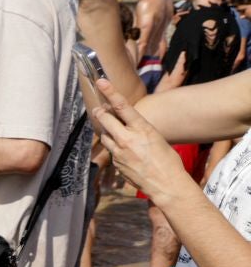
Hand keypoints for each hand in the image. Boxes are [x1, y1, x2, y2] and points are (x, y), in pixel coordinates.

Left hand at [87, 77, 194, 202]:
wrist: (166, 184)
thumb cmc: (168, 160)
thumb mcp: (157, 138)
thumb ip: (140, 130)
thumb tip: (129, 125)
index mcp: (142, 129)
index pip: (122, 106)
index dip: (110, 92)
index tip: (101, 81)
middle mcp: (127, 139)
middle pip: (105, 119)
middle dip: (100, 112)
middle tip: (98, 108)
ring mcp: (119, 152)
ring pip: (104, 135)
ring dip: (106, 129)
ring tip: (109, 126)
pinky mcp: (116, 163)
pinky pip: (110, 150)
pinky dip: (113, 146)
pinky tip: (122, 149)